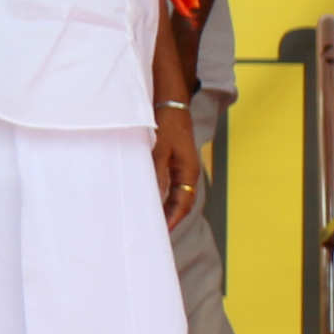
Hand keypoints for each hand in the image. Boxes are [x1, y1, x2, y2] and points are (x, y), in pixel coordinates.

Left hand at [153, 103, 205, 227]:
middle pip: (180, 202)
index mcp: (188, 171)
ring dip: (161, 207)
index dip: (172, 219)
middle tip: (152, 233)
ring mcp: (178, 168)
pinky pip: (165, 185)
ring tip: (147, 220)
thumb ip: (156, 172)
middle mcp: (186, 173)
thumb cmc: (167, 122)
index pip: (183, 203)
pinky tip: (144, 198)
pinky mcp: (169, 162)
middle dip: (168, 218)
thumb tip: (151, 195)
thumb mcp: (160, 148)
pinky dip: (156, 195)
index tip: (160, 233)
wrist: (170, 101)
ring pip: (172, 195)